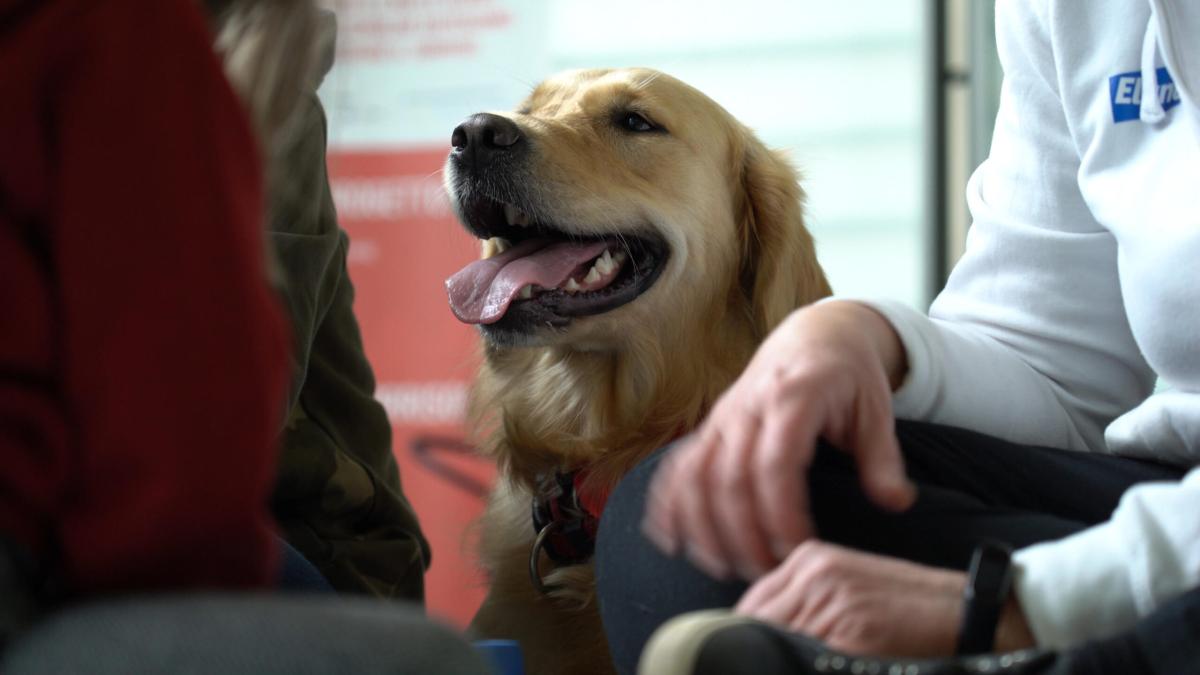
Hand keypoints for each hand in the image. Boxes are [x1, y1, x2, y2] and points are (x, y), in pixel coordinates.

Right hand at [642, 301, 915, 578]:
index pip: (775, 463)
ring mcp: (723, 416)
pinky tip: (670, 538)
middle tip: (764, 572)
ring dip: (702, 525)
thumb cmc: (849, 375)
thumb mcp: (876, 410)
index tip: (796, 549)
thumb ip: (883, 459)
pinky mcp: (709, 427)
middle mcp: (748, 407)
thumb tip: (896, 504)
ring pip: (695, 474)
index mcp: (793, 398)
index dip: (780, 512)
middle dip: (742, 532)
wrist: (816, 334)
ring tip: (722, 566)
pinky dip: (669, 502)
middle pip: (729, 476)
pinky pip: (678, 465)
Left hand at [736, 541, 1035, 656]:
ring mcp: (831, 599)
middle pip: (751, 622)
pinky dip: (796, 665)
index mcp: (810, 560)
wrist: (974, 615)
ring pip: (770, 639)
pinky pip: (799, 655)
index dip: (740, 640)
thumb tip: (755, 640)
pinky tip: (811, 667)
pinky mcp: (852, 632)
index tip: (744, 659)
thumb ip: (803, 610)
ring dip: (773, 660)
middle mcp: (814, 572)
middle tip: (760, 666)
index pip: (749, 607)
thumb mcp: (850, 596)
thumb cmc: (914, 614)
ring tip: (795, 665)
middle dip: (752, 651)